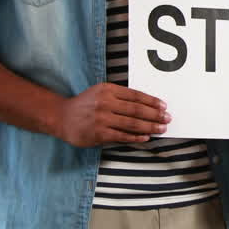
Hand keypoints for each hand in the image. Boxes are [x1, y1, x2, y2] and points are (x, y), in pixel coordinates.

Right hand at [55, 83, 169, 146]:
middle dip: (155, 115)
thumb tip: (147, 105)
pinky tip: (146, 137)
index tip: (164, 106)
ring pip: (132, 123)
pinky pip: (122, 136)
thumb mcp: (101, 92)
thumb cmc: (86, 104)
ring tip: (162, 128)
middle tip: (167, 118)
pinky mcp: (99, 134)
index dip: (152, 101)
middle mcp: (106, 103)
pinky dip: (136, 137)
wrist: (61, 117)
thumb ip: (120, 96)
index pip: (136, 95)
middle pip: (137, 110)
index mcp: (108, 90)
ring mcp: (102, 119)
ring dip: (150, 126)